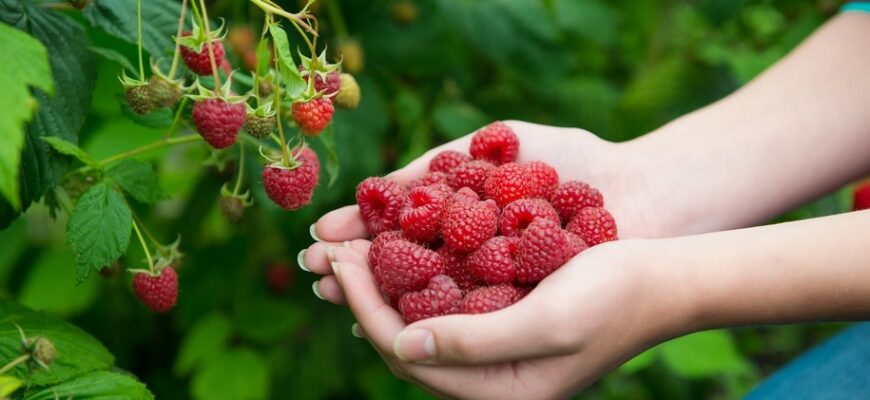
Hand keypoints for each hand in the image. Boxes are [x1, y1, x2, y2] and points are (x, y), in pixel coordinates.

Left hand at [315, 239, 683, 399]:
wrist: (665, 280)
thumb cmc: (616, 295)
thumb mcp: (547, 320)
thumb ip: (475, 342)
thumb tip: (402, 343)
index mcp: (500, 393)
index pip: (407, 354)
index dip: (367, 304)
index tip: (343, 256)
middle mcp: (491, 383)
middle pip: (403, 343)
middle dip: (363, 294)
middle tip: (332, 248)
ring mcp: (495, 358)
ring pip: (416, 326)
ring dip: (380, 287)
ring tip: (350, 248)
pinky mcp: (501, 329)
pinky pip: (441, 312)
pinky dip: (411, 282)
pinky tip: (392, 254)